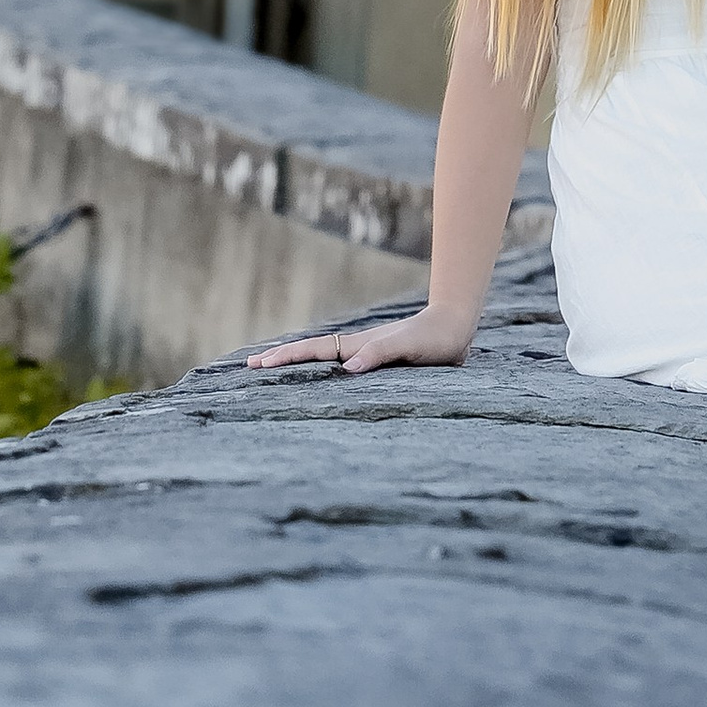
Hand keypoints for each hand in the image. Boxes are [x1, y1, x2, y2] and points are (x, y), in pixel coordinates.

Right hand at [248, 305, 475, 373]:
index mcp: (360, 345)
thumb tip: (347, 369)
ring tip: (275, 370)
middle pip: (312, 352)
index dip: (286, 358)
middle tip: (251, 365)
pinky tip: (324, 380)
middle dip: (282, 358)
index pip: (315, 351)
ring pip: (325, 359)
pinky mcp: (381, 362)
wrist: (456, 327)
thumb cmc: (434, 339)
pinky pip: (343, 367)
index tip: (259, 364)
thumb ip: (379, 354)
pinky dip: (324, 371)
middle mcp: (359, 348)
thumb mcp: (407, 347)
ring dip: (299, 364)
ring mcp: (368, 354)